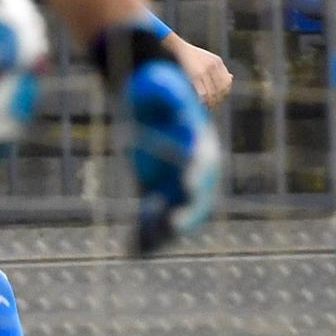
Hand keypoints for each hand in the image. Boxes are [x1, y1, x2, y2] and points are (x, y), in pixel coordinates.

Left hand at [122, 58, 221, 252]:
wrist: (146, 106)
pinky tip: (132, 250)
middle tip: (173, 224)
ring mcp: (178, 187)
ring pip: (176, 216)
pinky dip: (146, 237)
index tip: (187, 182)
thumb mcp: (156, 85)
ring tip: (144, 247)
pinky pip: (155, 222)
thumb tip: (168, 89)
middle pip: (197, 197)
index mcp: (198, 142)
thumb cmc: (153, 91)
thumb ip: (163, 90)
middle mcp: (194, 171)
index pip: (203, 160)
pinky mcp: (159, 197)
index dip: (197, 172)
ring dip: (163, 232)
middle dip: (187, 212)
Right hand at [167, 37, 233, 106]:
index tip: (218, 99)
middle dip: (217, 100)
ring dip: (210, 103)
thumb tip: (231, 78)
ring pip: (213, 93)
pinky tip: (199, 104)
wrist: (177, 48)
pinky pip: (203, 94)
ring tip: (205, 107)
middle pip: (220, 89)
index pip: (227, 82)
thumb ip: (219, 68)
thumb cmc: (190, 55)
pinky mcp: (195, 76)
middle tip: (211, 106)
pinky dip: (202, 102)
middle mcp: (213, 66)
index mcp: (217, 62)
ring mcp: (205, 71)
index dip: (224, 93)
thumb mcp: (208, 58)